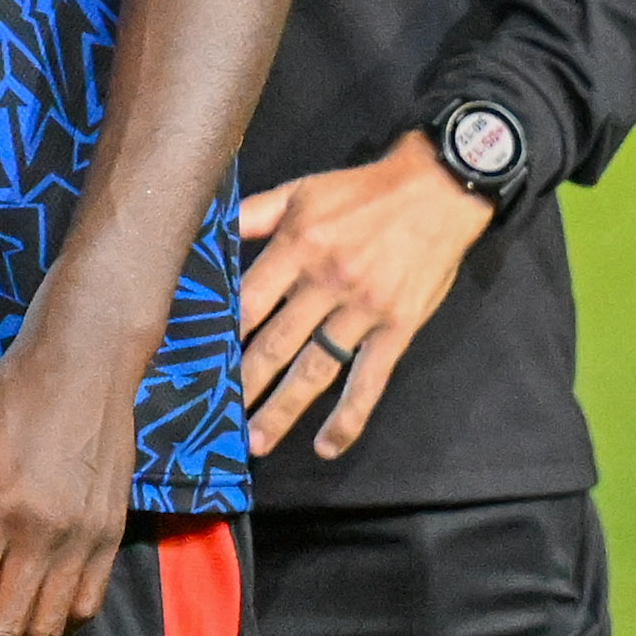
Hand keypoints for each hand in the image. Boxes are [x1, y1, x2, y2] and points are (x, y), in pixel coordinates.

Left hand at [233, 132, 493, 458]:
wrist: (439, 190)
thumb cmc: (362, 192)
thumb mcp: (301, 191)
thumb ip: (253, 215)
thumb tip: (209, 231)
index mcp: (299, 245)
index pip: (249, 300)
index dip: (221, 332)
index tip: (196, 360)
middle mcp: (328, 281)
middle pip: (276, 343)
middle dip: (244, 383)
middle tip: (217, 417)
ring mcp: (364, 309)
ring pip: (316, 369)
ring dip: (283, 409)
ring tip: (256, 442)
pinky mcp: (398, 327)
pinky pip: (369, 380)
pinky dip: (349, 417)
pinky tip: (327, 445)